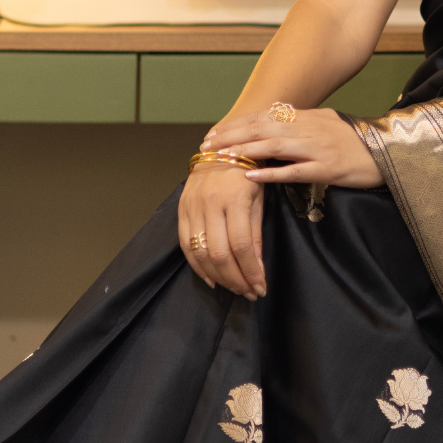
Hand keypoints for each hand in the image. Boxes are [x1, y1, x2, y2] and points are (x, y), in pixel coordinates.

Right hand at [179, 164, 265, 299]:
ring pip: (200, 252)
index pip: (241, 245)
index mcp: (235, 199)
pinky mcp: (181, 210)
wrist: (220, 149)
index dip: (251, 271)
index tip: (261, 288)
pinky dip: (198, 267)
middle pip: (219, 253)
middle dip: (236, 279)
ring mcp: (192, 207)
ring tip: (234, 288)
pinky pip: (185, 245)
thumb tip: (257, 269)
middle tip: (249, 293)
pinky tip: (212, 278)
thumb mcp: (258, 199)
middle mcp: (210, 203)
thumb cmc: (246, 173)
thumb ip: (256, 234)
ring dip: (218, 277)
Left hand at [202, 105, 383, 193]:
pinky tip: (250, 175)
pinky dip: (270, 173)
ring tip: (221, 157)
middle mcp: (309, 129)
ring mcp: (317, 149)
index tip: (214, 133)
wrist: (389, 153)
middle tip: (207, 145)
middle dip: (232, 136)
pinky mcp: (327, 169)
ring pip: (273, 146)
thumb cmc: (357, 141)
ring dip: (244, 151)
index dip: (237, 124)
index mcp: (307, 117)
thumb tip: (276, 119)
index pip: (264, 117)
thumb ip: (302, 121)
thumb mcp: (327, 122)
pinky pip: (294, 171)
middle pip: (262, 129)